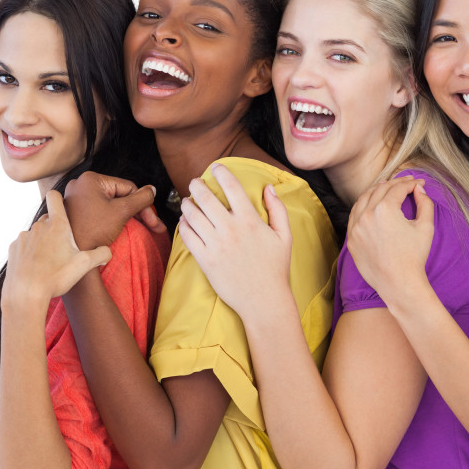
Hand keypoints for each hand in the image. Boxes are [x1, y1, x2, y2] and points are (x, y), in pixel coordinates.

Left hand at [3, 190, 111, 310]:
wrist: (26, 293)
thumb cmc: (56, 277)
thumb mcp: (85, 265)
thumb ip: (101, 254)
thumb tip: (107, 251)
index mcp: (57, 225)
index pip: (54, 197)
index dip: (59, 199)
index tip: (63, 208)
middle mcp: (38, 226)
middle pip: (48, 219)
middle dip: (55, 229)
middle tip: (64, 249)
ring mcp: (24, 237)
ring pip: (36, 233)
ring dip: (43, 242)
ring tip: (49, 262)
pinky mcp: (14, 248)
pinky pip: (25, 245)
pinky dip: (30, 252)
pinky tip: (36, 267)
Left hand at [63, 171, 164, 250]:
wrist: (73, 255)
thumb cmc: (94, 231)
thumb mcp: (122, 211)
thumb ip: (141, 198)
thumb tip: (152, 189)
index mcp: (91, 179)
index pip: (128, 187)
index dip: (143, 204)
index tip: (153, 221)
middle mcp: (81, 184)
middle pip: (119, 194)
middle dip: (137, 210)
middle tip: (154, 225)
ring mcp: (77, 197)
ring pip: (111, 202)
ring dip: (127, 214)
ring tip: (142, 226)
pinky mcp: (76, 209)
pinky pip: (101, 208)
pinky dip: (113, 216)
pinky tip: (123, 225)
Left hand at [177, 163, 292, 320]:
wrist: (263, 300)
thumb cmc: (276, 268)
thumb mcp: (285, 236)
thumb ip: (278, 209)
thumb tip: (269, 188)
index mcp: (250, 220)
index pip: (232, 187)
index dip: (221, 172)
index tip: (216, 167)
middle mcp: (230, 229)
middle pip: (206, 197)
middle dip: (196, 185)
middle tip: (194, 182)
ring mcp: (215, 245)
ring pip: (192, 215)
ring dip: (187, 203)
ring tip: (188, 201)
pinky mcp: (205, 260)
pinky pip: (187, 236)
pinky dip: (183, 225)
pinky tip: (185, 221)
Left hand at [347, 177, 434, 297]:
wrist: (399, 283)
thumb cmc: (414, 256)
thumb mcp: (425, 227)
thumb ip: (425, 203)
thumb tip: (419, 189)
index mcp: (385, 209)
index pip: (398, 188)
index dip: (411, 183)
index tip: (419, 184)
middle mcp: (366, 215)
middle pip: (380, 189)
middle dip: (396, 183)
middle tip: (407, 183)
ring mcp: (355, 227)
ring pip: (363, 199)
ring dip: (377, 191)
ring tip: (388, 188)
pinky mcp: (351, 238)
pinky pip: (355, 215)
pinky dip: (364, 206)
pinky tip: (372, 204)